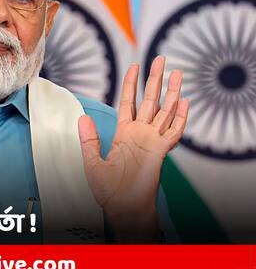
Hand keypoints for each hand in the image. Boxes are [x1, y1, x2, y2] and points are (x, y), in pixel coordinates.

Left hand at [78, 55, 188, 241]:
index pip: (129, 102)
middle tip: (161, 59)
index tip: (134, 67)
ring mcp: (152, 141)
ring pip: (165, 111)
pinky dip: (180, 118)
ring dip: (172, 92)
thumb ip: (89, 139)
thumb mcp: (92, 162)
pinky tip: (185, 102)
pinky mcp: (161, 152)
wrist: (123, 208)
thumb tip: (82, 118)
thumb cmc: (108, 190)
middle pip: (150, 100)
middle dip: (155, 79)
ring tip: (178, 73)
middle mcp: (140, 133)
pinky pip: (173, 132)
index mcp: (124, 133)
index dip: (131, 84)